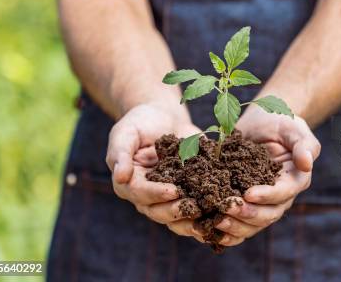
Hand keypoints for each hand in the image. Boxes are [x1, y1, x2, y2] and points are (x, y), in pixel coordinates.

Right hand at [105, 102, 204, 241]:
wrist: (163, 117)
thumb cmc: (140, 123)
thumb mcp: (125, 133)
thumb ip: (121, 154)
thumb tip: (119, 177)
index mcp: (129, 184)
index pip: (141, 193)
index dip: (157, 193)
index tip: (174, 191)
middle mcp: (147, 197)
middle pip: (159, 211)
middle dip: (177, 211)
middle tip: (194, 208)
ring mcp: (168, 198)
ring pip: (177, 219)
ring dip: (192, 222)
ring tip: (209, 218)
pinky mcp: (186, 194)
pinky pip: (194, 212)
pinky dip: (206, 216)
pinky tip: (221, 217)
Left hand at [213, 105, 320, 245]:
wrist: (261, 122)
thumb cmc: (280, 121)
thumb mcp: (292, 127)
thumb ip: (303, 144)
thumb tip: (307, 164)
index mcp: (295, 180)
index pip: (282, 193)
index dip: (266, 196)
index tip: (248, 193)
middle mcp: (280, 196)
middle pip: (267, 215)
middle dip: (247, 214)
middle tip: (226, 208)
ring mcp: (262, 203)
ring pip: (252, 224)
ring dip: (235, 226)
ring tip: (216, 221)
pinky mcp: (245, 204)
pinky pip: (238, 224)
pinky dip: (226, 232)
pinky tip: (209, 231)